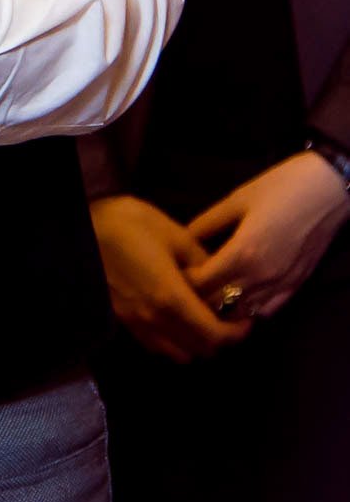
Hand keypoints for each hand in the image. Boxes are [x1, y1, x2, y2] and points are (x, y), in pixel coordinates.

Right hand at [89, 193, 253, 361]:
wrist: (75, 230)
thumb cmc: (125, 224)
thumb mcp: (171, 231)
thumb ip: (200, 259)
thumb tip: (219, 277)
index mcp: (172, 299)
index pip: (216, 335)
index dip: (237, 332)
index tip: (246, 317)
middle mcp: (156, 321)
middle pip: (201, 350)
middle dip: (220, 338)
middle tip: (227, 315)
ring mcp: (137, 325)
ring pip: (179, 354)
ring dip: (196, 342)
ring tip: (200, 317)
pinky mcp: (122, 322)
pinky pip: (158, 346)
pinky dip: (174, 340)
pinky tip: (173, 315)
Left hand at [184, 152, 349, 319]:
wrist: (327, 189)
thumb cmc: (280, 187)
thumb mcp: (236, 199)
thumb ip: (208, 222)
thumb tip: (184, 238)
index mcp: (242, 254)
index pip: (202, 285)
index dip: (184, 281)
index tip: (174, 271)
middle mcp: (261, 278)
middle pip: (219, 305)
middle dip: (200, 298)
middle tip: (187, 283)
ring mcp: (281, 286)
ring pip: (242, 314)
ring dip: (224, 307)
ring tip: (211, 292)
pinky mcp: (296, 287)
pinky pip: (267, 311)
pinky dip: (249, 309)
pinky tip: (239, 296)